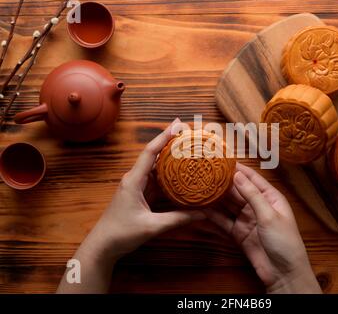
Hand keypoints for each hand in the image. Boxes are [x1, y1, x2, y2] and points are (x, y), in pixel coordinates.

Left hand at [84, 118, 203, 261]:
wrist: (102, 246)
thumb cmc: (121, 234)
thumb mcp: (152, 227)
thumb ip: (178, 219)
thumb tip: (203, 213)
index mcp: (134, 180)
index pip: (150, 152)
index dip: (164, 136)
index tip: (178, 124)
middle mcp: (134, 179)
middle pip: (154, 155)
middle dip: (170, 142)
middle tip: (188, 132)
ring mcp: (136, 187)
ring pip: (156, 167)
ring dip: (170, 158)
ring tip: (187, 149)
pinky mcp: (139, 195)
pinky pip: (156, 180)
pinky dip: (168, 175)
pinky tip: (180, 173)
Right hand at [203, 163, 321, 293]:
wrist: (283, 273)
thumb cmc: (285, 242)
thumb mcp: (269, 215)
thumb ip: (252, 195)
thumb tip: (237, 175)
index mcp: (271, 198)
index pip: (253, 178)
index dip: (239, 169)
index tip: (223, 160)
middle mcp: (258, 206)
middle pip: (238, 190)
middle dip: (223, 182)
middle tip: (206, 172)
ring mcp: (247, 220)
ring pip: (229, 205)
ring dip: (216, 197)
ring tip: (201, 186)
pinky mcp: (239, 233)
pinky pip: (224, 221)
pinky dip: (213, 215)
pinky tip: (201, 208)